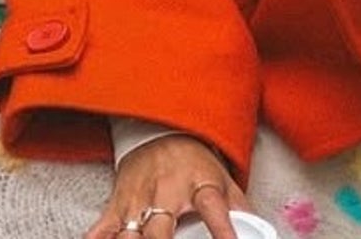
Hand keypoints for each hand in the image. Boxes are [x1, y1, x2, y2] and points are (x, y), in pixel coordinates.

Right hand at [87, 134, 247, 238]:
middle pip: (160, 230)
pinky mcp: (117, 204)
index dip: (223, 230)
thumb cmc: (193, 160)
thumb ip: (239, 207)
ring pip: (129, 235)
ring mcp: (138, 200)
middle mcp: (166, 192)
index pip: (213, 208)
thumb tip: (259, 232)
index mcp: (198, 184)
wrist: (158, 131)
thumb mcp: (222, 178)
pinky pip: (102, 230)